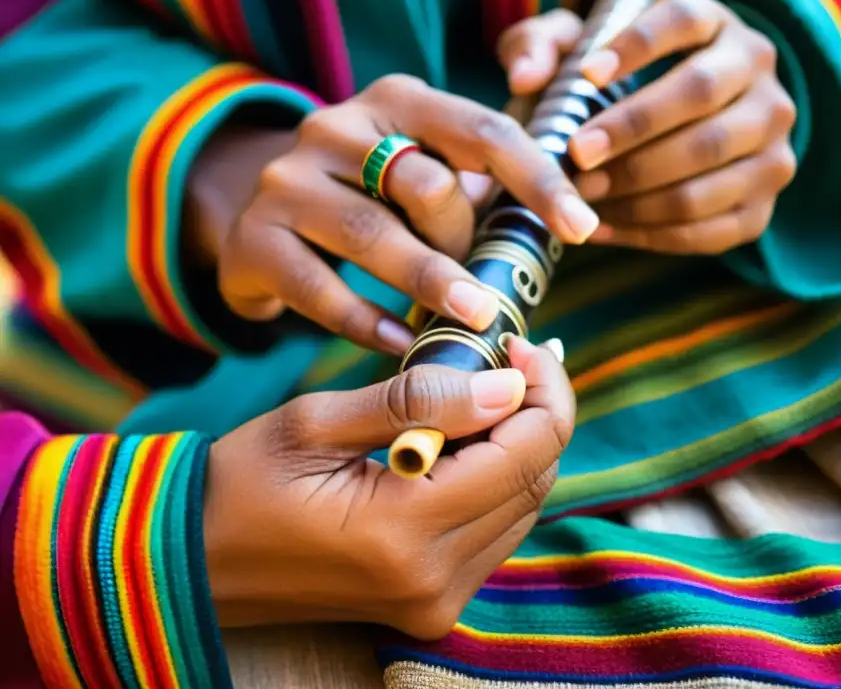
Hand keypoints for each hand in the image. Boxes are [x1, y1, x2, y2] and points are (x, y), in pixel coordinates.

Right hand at [186, 75, 599, 354]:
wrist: (258, 221)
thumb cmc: (370, 202)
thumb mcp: (423, 177)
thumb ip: (479, 188)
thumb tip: (563, 224)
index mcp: (396, 102)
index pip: (483, 131)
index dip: (538, 181)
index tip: (583, 228)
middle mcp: (336, 127)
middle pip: (425, 183)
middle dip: (465, 242)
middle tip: (485, 291)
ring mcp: (286, 180)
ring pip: (371, 232)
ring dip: (431, 283)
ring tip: (474, 322)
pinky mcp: (255, 239)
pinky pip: (319, 287)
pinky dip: (367, 322)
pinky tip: (404, 344)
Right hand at [203, 336, 572, 638]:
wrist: (191, 560)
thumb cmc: (239, 482)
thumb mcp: (316, 422)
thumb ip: (417, 401)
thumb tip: (506, 384)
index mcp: (403, 532)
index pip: (525, 454)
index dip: (541, 390)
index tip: (518, 345)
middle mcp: (433, 580)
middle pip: (535, 481)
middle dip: (535, 411)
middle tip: (507, 359)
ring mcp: (435, 600)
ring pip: (523, 507)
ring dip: (517, 444)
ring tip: (483, 393)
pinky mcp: (431, 603)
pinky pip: (495, 532)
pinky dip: (495, 480)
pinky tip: (464, 442)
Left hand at [498, 0, 796, 255]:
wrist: (679, 136)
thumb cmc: (616, 89)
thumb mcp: (577, 52)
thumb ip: (539, 47)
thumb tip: (526, 78)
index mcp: (716, 24)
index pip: (682, 19)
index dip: (635, 45)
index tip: (585, 75)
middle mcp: (758, 79)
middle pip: (699, 95)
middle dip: (630, 131)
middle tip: (576, 156)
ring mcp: (772, 145)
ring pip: (708, 166)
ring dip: (638, 189)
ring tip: (584, 197)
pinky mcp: (762, 207)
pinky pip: (711, 227)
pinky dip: (651, 232)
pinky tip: (603, 228)